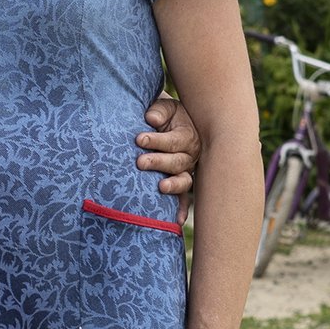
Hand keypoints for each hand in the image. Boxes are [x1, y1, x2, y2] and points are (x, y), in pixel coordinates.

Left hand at [135, 90, 200, 213]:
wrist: (167, 120)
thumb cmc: (162, 114)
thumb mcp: (163, 107)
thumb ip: (159, 111)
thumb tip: (151, 119)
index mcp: (187, 135)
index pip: (173, 141)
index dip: (156, 141)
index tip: (139, 139)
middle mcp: (190, 155)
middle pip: (178, 162)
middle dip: (158, 162)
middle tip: (139, 162)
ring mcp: (186, 171)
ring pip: (184, 180)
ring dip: (173, 185)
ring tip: (160, 187)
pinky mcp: (180, 183)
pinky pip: (183, 199)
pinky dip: (181, 209)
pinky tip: (176, 221)